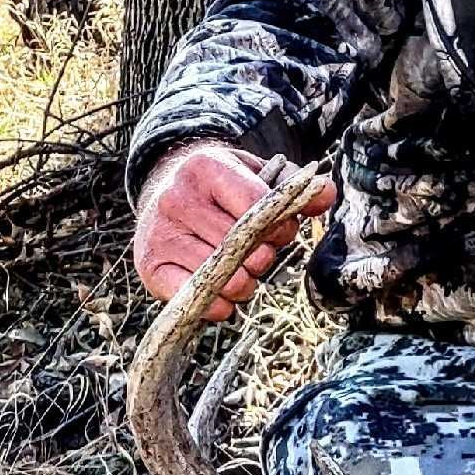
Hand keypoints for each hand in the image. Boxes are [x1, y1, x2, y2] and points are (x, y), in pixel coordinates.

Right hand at [133, 142, 335, 322]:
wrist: (165, 191)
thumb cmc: (221, 189)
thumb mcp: (256, 176)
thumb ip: (293, 188)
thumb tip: (325, 193)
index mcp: (206, 168)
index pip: (256, 207)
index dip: (279, 228)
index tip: (282, 234)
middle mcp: (176, 197)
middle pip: (239, 247)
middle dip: (262, 259)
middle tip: (259, 255)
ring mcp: (159, 232)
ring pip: (219, 277)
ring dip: (243, 285)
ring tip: (242, 273)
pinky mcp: (148, 263)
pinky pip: (191, 298)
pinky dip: (217, 306)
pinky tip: (224, 298)